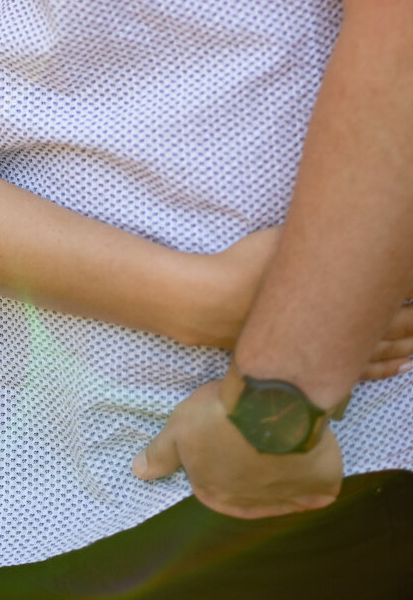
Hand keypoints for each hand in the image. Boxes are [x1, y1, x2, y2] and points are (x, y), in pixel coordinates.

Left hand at [131, 379, 342, 518]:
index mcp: (215, 495)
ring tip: (281, 433)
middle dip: (250, 461)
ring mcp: (289, 500)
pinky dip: (316, 471)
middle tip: (254, 428)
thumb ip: (161, 453)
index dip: (219, 451)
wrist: (270, 406)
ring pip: (285, 485)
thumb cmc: (219, 415)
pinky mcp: (321, 489)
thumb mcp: (179, 428)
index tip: (226, 429)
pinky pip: (319, 485)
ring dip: (282, 466)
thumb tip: (138, 473)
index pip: (213, 480)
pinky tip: (308, 449)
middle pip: (250, 484)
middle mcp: (251, 507)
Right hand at [205, 234, 412, 379]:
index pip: (385, 306)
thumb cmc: (245, 268)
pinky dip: (378, 370)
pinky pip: (355, 373)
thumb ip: (316, 239)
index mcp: (332, 302)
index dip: (409, 304)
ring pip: (373, 357)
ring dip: (399, 353)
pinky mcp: (305, 366)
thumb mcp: (284, 242)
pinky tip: (391, 367)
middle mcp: (333, 333)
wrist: (208, 302)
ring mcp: (319, 354)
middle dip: (411, 329)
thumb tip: (341, 226)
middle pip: (386, 333)